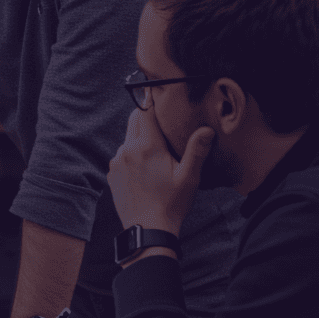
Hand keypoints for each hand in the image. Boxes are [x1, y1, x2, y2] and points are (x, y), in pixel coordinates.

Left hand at [108, 107, 213, 235]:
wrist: (147, 229)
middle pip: (134, 120)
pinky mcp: (112, 173)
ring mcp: (117, 161)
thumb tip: (207, 129)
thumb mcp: (190, 177)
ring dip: (140, 137)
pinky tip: (145, 167)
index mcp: (148, 146)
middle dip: (146, 115)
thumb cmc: (171, 204)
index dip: (151, 99)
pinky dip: (132, 154)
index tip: (155, 89)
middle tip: (161, 117)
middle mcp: (128, 149)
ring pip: (128, 138)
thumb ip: (197, 150)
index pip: (146, 111)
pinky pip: (122, 155)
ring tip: (157, 148)